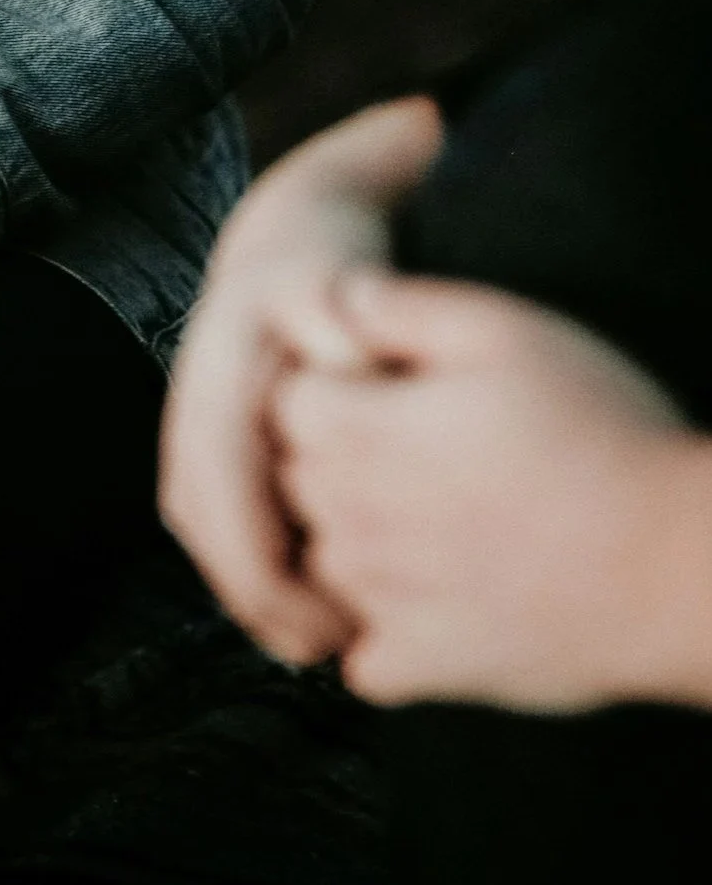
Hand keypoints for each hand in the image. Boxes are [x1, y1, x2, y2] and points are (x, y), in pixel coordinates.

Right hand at [158, 96, 444, 664]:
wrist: (288, 219)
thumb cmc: (351, 244)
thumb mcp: (363, 260)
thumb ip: (358, 302)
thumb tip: (348, 351)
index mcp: (237, 330)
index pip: (225, 448)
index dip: (259, 533)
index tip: (321, 589)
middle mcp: (201, 368)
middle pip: (199, 494)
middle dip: (250, 579)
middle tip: (320, 645)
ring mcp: (190, 395)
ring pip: (192, 507)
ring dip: (238, 583)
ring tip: (305, 643)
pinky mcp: (197, 423)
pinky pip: (198, 506)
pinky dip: (235, 563)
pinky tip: (285, 608)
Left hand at [273, 270, 711, 712]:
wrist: (685, 563)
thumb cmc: (601, 432)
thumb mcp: (504, 331)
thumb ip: (401, 306)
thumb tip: (336, 293)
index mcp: (359, 434)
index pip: (287, 404)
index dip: (336, 389)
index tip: (392, 393)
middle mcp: (353, 520)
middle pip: (297, 481)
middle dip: (337, 461)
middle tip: (423, 454)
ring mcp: (386, 601)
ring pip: (326, 564)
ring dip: (358, 544)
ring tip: (439, 523)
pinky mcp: (430, 667)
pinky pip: (364, 660)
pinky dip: (386, 637)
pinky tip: (441, 601)